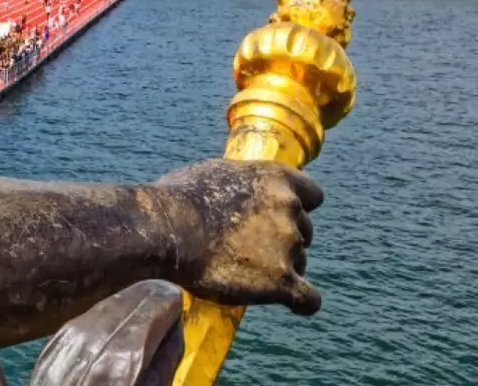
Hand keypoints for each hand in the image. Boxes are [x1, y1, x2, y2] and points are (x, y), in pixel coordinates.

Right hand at [156, 159, 322, 315]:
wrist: (165, 230)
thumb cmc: (177, 198)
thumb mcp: (213, 173)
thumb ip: (239, 184)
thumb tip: (234, 193)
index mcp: (275, 178)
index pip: (312, 195)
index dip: (297, 208)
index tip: (277, 217)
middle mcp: (289, 208)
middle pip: (305, 231)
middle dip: (283, 239)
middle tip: (249, 249)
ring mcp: (289, 245)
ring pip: (300, 262)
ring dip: (280, 267)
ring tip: (243, 273)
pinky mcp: (282, 281)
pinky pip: (308, 299)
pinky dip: (300, 302)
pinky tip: (288, 303)